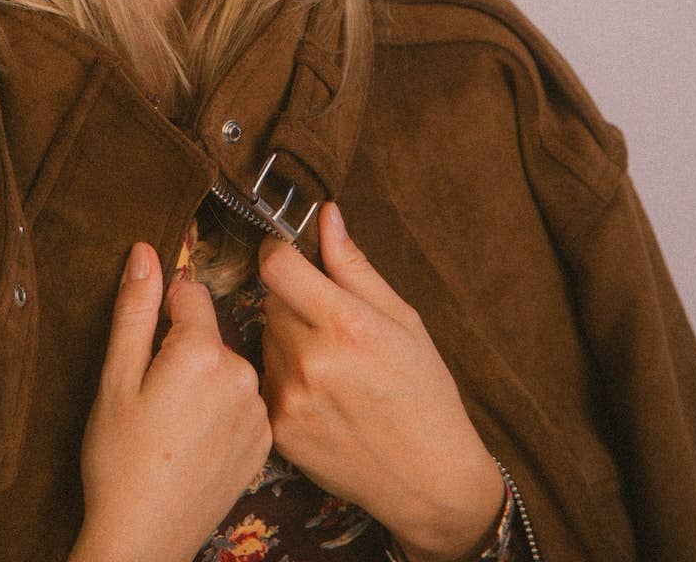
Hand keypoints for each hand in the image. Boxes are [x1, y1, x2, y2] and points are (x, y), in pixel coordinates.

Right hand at [77, 241, 273, 561]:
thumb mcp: (115, 379)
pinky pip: (243, 403)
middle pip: (211, 333)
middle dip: (185, 349)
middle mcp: (241, 376)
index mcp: (202, 353)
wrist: (143, 539)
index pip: (192, 294)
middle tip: (156, 393)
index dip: (164, 309)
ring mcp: (257, 412)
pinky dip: (223, 411)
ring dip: (206, 380)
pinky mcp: (265, 443)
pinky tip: (198, 440)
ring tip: (175, 423)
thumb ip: (135, 309)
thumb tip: (146, 252)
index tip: (149, 341)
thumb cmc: (119, 461)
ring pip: (228, 368)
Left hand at [256, 203, 504, 561]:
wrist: (429, 481)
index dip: (279, 251)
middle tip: (328, 321)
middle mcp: (312, 361)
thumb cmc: (424, 394)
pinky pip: (266, 380)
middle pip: (271, 300)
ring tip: (330, 364)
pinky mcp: (280, 431)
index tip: (289, 253)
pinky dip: (285, 378)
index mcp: (346, 325)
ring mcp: (292, 399)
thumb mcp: (403, 320)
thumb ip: (355, 266)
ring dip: (287, 339)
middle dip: (293, 300)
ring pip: (266, 338)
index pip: (277, 266)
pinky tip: (321, 395)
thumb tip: (327, 215)